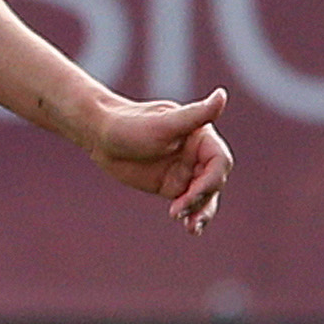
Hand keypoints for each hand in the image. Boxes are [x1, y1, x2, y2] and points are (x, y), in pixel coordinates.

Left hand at [84, 86, 235, 233]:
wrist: (101, 136)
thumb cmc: (130, 124)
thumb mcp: (162, 123)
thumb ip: (195, 115)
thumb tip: (222, 95)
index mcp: (201, 136)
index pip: (219, 161)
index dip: (211, 179)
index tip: (192, 192)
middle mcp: (198, 154)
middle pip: (213, 182)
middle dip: (202, 199)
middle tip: (180, 211)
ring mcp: (186, 172)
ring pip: (204, 197)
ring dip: (201, 212)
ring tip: (191, 228)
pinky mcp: (173, 187)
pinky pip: (189, 204)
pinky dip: (191, 215)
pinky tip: (189, 227)